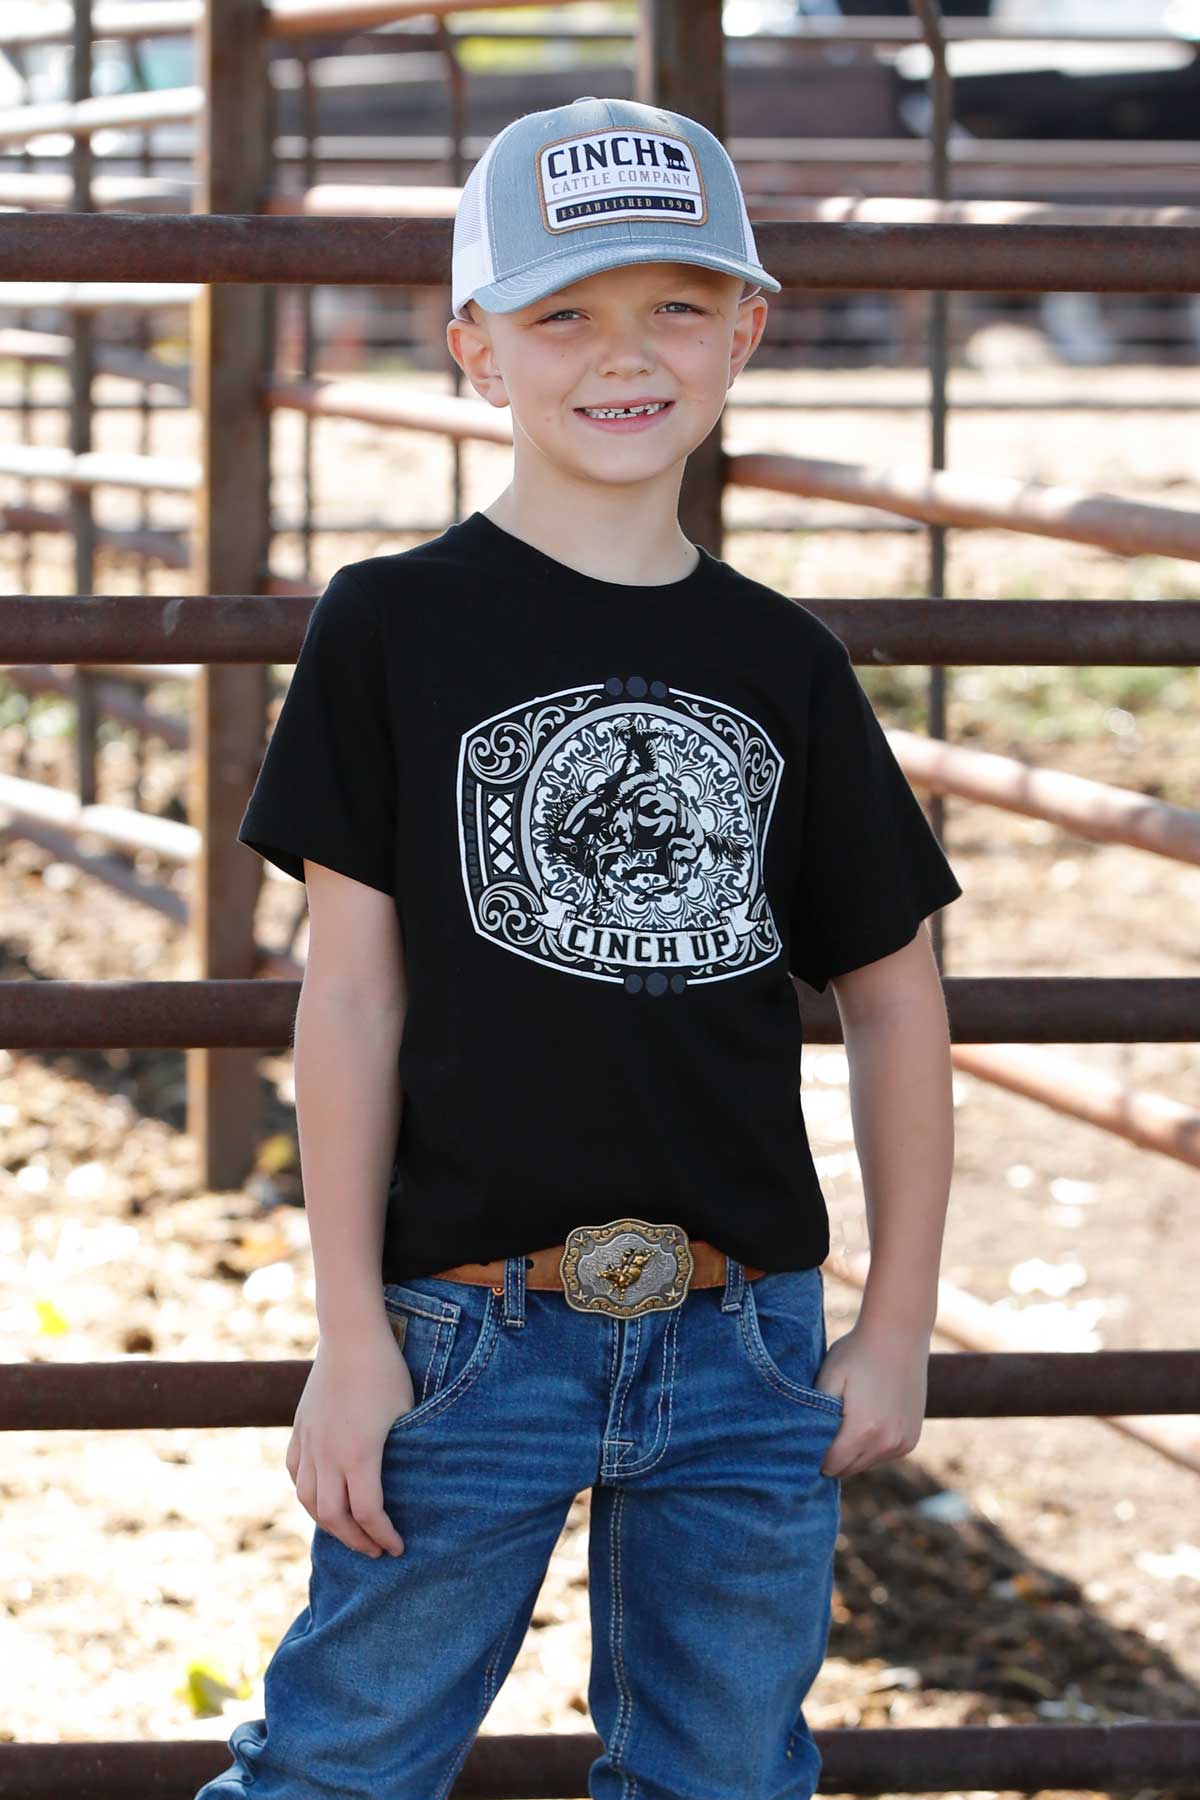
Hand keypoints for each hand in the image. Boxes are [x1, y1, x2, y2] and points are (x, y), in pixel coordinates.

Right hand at [285, 1320, 413, 1556]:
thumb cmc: (387, 1372)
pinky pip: (296, 1474)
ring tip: (349, 1531)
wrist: (351, 1335)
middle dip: (355, 1540)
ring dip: (328, 1523)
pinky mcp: (300, 1429)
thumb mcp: (407, 1414)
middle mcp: (328, 1454)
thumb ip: (404, 1454)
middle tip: (375, 1551)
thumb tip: (416, 1485)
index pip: (368, 1513)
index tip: (398, 1547)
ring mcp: (309, 1442)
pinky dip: (308, 1494)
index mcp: (359, 1454)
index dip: (383, 1536)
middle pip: (333, 1517)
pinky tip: (322, 1499)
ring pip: (308, 1499)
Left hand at [814, 1319, 929, 1479]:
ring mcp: (902, 1444)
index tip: (807, 1437)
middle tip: (824, 1427)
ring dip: (852, 1452)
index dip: (814, 1455)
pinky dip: (872, 1446)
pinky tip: (867, 1419)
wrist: (899, 1333)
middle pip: (847, 1470)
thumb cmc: (857, 1352)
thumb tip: (804, 1443)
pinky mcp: (912, 1440)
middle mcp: (886, 1443)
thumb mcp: (828, 1377)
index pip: (830, 1466)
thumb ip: (815, 1414)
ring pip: (865, 1465)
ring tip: (847, 1419)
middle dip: (832, 1456)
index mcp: (862, 1430)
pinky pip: (883, 1455)